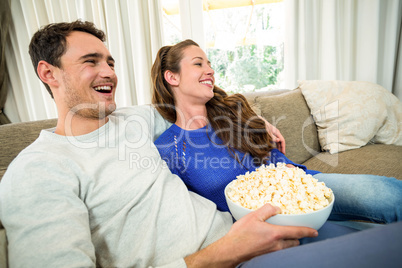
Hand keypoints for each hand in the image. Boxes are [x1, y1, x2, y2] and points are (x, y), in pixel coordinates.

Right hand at [185, 204, 317, 266]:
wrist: (231, 251)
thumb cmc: (240, 234)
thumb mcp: (253, 216)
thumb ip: (267, 210)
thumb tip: (276, 208)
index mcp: (275, 234)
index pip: (297, 232)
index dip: (308, 231)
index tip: (315, 231)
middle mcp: (276, 245)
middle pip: (294, 243)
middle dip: (297, 238)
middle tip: (296, 232)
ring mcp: (272, 253)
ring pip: (287, 248)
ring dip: (288, 243)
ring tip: (283, 236)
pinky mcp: (266, 257)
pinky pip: (279, 252)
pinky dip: (280, 247)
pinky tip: (271, 242)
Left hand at [258, 116, 285, 153]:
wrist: (258, 121)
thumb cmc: (262, 126)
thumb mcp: (267, 132)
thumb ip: (272, 137)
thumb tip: (278, 140)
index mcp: (277, 132)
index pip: (282, 140)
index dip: (283, 147)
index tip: (283, 152)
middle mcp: (276, 133)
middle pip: (280, 141)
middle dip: (281, 148)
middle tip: (281, 154)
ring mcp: (273, 133)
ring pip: (277, 141)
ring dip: (278, 147)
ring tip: (278, 152)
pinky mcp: (270, 134)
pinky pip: (274, 140)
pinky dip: (274, 144)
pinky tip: (273, 148)